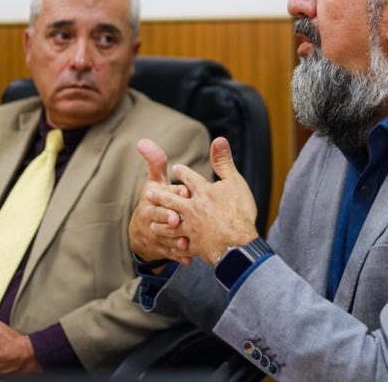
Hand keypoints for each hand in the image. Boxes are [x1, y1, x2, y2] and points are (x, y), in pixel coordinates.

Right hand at [129, 139, 192, 265]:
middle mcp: (150, 216)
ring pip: (164, 236)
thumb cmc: (154, 201)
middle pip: (159, 217)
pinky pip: (168, 253)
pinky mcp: (159, 249)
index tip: (186, 191)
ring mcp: (154, 234)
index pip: (161, 194)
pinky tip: (189, 257)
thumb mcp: (153, 182)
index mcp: (151, 198)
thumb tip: (143, 141)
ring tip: (187, 241)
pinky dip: (178, 255)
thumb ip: (155, 162)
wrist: (142, 233)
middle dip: (169, 218)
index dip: (173, 193)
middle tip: (179, 219)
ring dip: (175, 239)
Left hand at [151, 137, 257, 263]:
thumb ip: (223, 161)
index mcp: (202, 192)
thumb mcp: (234, 182)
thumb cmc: (239, 211)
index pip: (189, 178)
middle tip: (148, 194)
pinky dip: (175, 247)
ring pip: (171, 225)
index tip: (176, 168)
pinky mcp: (194, 246)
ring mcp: (191, 228)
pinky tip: (171, 248)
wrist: (238, 245)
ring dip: (161, 224)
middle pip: (172, 201)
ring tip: (153, 224)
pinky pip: (181, 246)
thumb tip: (218, 139)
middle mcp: (192, 209)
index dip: (182, 172)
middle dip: (160, 197)